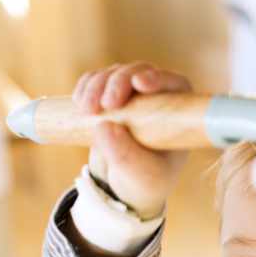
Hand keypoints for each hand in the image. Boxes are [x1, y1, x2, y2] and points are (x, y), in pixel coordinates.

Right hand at [74, 62, 191, 219]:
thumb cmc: (146, 180)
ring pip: (113, 73)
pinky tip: (78, 102)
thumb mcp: (139, 174)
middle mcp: (156, 96)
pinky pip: (95, 80)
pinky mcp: (108, 95)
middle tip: (105, 105)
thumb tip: (103, 126)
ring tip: (86, 110)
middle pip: (137, 72)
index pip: (172, 84)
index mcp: (177, 111)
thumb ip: (125, 155)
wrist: (124, 184)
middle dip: (118, 82)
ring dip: (97, 85)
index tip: (140, 84)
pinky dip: (85, 87)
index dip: (157, 77)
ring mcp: (131, 93)